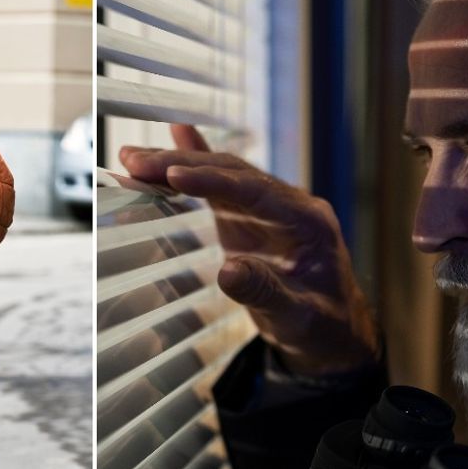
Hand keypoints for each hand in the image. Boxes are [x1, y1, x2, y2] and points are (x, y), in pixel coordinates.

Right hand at [119, 124, 378, 376]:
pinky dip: (198, 163)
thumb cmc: (322, 327)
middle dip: (183, 164)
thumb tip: (228, 272)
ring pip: (222, 174)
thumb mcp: (296, 317)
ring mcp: (270, 208)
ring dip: (179, 163)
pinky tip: (177, 133)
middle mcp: (290, 205)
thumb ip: (264, 292)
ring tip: (133, 156)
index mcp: (308, 222)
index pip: (253, 190)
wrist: (334, 335)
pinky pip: (223, 185)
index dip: (211, 181)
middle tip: (135, 161)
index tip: (174, 175)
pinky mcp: (252, 218)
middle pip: (232, 173)